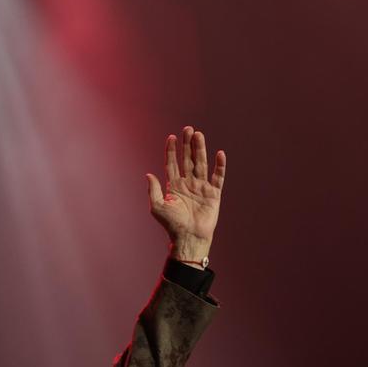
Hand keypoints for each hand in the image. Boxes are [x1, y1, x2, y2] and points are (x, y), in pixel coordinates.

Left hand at [145, 126, 225, 264]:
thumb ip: (154, 190)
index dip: (171, 151)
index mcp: (174, 186)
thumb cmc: (172, 224)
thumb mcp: (157, 207)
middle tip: (188, 129)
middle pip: (188, 160)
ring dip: (200, 149)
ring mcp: (201, 187)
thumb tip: (148, 174)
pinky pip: (217, 177)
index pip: (172, 164)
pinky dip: (219, 166)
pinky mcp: (213, 193)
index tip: (171, 137)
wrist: (189, 237)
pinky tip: (219, 154)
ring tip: (199, 135)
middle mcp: (188, 183)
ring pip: (201, 164)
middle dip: (187, 145)